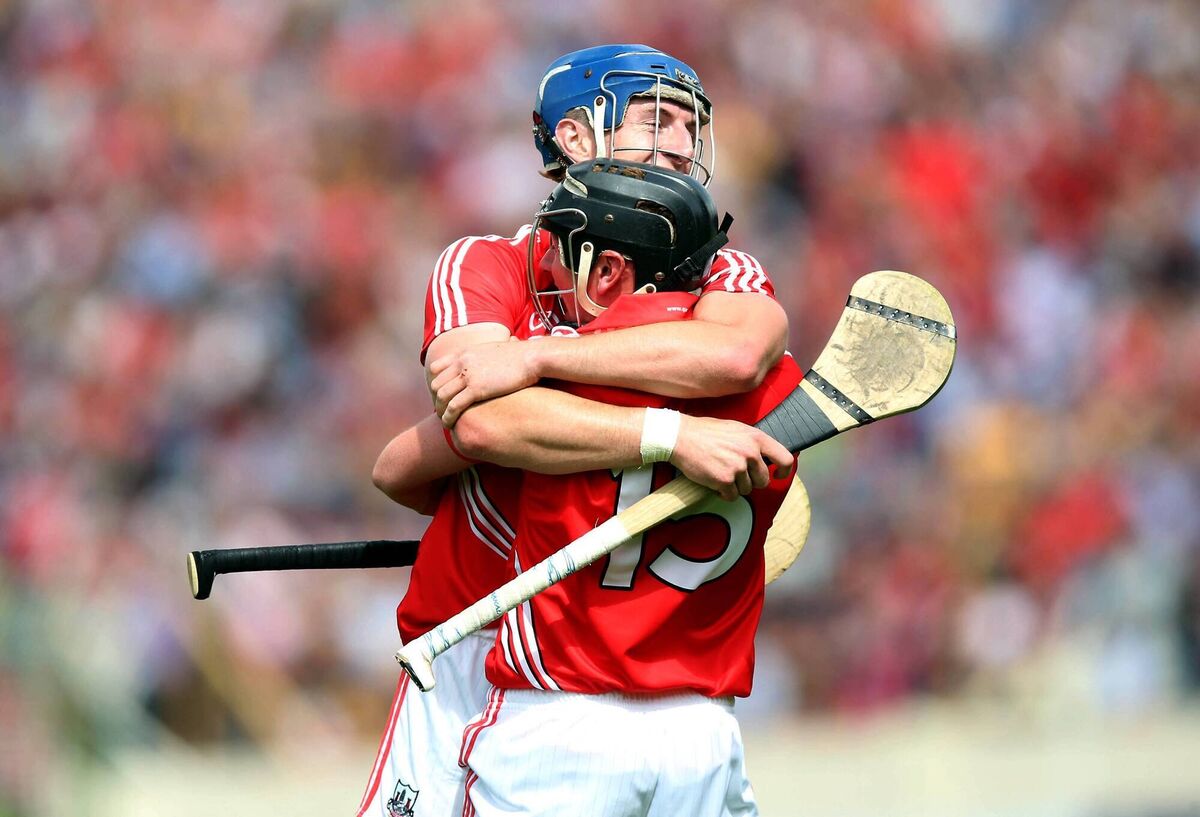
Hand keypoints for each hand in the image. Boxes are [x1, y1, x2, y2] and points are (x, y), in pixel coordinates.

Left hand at [427, 339, 539, 426]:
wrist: (531, 357)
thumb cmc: (521, 356)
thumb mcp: (495, 350)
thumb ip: (487, 356)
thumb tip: (493, 359)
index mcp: (465, 353)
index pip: (437, 367)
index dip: (437, 382)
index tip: (442, 394)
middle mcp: (462, 363)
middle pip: (436, 383)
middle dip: (436, 399)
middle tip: (442, 411)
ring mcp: (467, 376)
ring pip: (442, 396)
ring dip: (440, 411)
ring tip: (445, 421)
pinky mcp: (476, 389)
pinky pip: (453, 406)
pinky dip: (448, 417)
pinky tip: (450, 424)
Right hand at [669, 415, 794, 500]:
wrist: (680, 437)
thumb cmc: (705, 432)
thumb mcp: (736, 428)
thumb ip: (752, 442)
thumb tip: (764, 456)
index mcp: (756, 438)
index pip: (785, 458)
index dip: (784, 471)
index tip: (777, 475)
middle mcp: (750, 452)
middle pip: (763, 480)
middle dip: (751, 481)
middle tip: (736, 475)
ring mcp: (738, 467)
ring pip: (747, 490)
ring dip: (735, 487)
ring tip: (721, 474)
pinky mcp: (724, 480)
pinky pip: (732, 496)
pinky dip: (723, 493)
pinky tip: (714, 482)